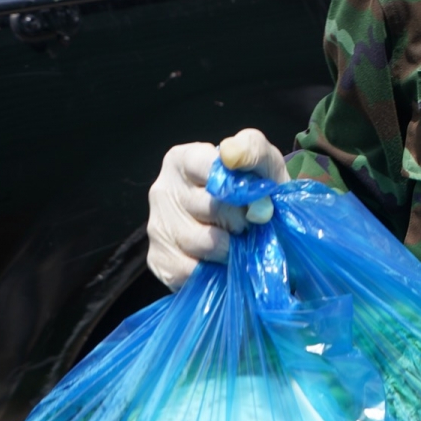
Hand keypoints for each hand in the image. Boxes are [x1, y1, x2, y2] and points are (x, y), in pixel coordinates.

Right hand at [146, 128, 288, 289]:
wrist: (251, 228)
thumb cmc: (253, 189)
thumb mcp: (262, 163)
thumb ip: (252, 149)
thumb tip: (231, 154)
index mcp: (182, 159)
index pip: (203, 166)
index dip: (235, 184)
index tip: (254, 194)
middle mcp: (162, 190)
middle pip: (209, 207)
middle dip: (240, 218)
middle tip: (250, 222)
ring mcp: (157, 227)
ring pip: (203, 242)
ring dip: (232, 246)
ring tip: (238, 241)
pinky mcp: (159, 261)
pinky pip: (193, 271)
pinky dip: (216, 270)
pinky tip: (221, 260)